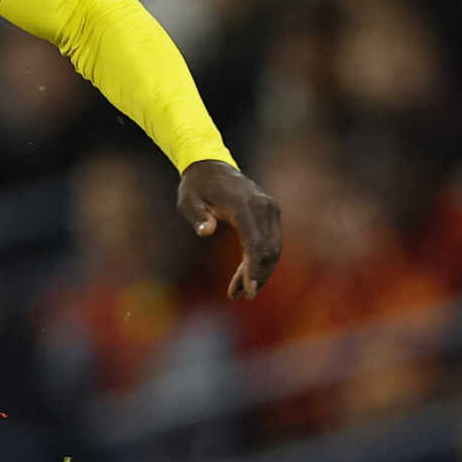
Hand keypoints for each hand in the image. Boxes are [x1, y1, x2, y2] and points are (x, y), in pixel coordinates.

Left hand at [178, 159, 281, 299]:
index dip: (253, 269)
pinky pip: (270, 240)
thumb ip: (197, 217)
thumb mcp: (188, 201)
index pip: (255, 243)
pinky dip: (261, 259)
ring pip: (273, 248)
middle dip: (257, 275)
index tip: (249, 290)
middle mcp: (263, 207)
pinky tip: (245, 275)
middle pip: (269, 249)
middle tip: (240, 296)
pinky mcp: (270, 212)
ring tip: (238, 291)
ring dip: (260, 271)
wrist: (210, 165)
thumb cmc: (196, 186)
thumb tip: (206, 232)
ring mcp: (270, 209)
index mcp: (243, 206)